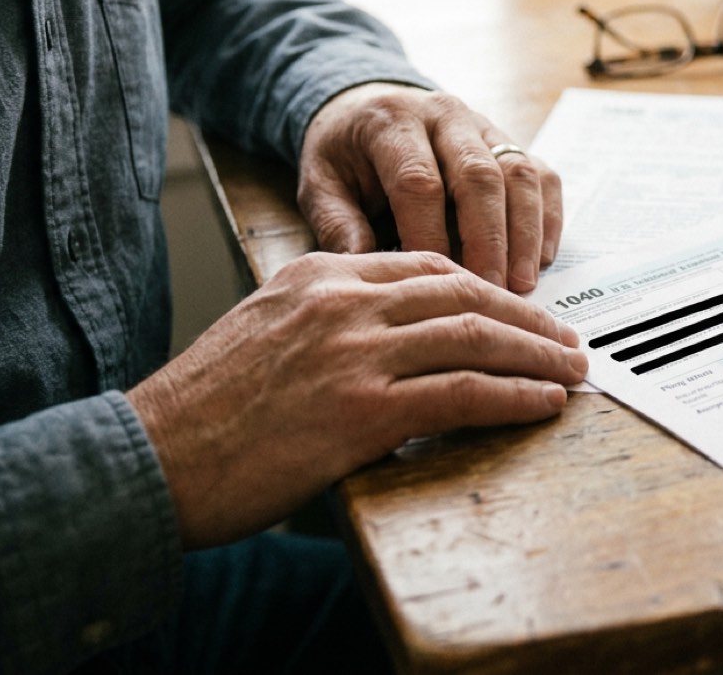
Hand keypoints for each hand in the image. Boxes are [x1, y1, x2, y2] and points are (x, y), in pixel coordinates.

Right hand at [127, 251, 588, 547]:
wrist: (150, 457)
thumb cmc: (205, 409)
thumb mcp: (267, 330)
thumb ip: (330, 320)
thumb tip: (392, 343)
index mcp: (320, 272)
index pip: (428, 266)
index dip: (488, 288)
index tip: (522, 309)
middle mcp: (343, 301)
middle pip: (465, 294)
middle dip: (528, 317)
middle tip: (568, 339)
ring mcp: (354, 352)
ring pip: (474, 338)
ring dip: (536, 356)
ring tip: (572, 371)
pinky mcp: (363, 410)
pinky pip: (463, 394)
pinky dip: (513, 397)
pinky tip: (542, 404)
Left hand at [298, 83, 561, 292]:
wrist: (369, 107)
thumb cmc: (346, 156)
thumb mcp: (321, 185)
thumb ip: (338, 225)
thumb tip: (366, 270)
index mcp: (392, 122)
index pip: (420, 181)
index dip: (432, 236)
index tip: (435, 284)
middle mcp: (445, 115)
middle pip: (479, 176)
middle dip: (489, 240)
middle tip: (492, 291)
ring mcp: (485, 126)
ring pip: (519, 174)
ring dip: (525, 233)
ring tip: (522, 284)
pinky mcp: (511, 142)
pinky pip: (543, 175)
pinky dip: (548, 218)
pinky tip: (543, 259)